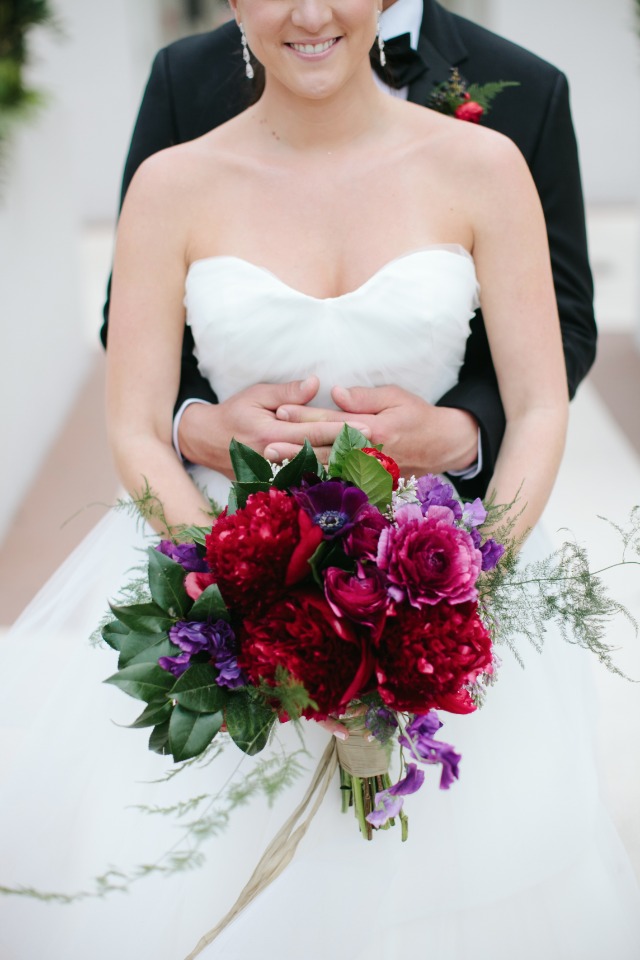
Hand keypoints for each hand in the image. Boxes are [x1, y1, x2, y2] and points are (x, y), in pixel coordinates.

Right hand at [177, 377, 370, 473]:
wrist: (207, 441)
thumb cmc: (234, 412)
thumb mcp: (257, 394)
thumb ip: (287, 392)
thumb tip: (316, 384)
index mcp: (270, 433)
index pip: (313, 431)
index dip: (342, 429)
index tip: (368, 426)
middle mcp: (273, 457)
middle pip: (319, 455)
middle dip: (351, 452)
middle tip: (381, 448)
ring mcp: (273, 474)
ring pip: (315, 473)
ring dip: (344, 469)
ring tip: (375, 465)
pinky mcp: (273, 483)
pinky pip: (304, 482)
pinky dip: (328, 481)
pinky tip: (350, 480)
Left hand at [275, 384, 478, 475]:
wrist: (441, 445)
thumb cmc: (417, 415)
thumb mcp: (395, 397)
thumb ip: (364, 398)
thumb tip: (336, 393)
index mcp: (374, 430)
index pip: (332, 420)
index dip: (306, 415)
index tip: (281, 410)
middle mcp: (370, 454)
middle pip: (326, 449)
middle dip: (295, 446)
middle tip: (267, 444)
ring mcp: (370, 471)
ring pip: (330, 469)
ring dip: (302, 466)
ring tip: (275, 464)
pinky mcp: (371, 481)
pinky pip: (341, 482)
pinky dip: (318, 480)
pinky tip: (298, 479)